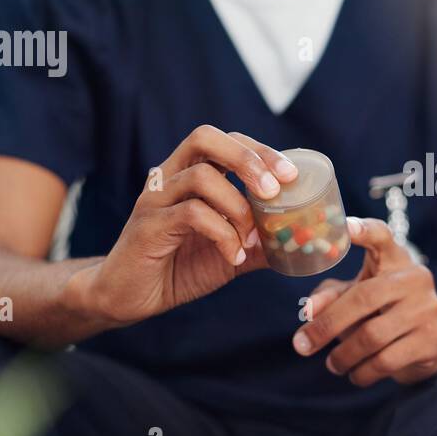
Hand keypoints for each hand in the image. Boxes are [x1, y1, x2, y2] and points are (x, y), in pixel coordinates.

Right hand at [72, 125, 297, 324]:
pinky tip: (233, 256)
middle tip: (275, 191)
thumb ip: (263, 241)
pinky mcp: (148, 226)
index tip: (291, 175)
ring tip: (252, 239)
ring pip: (201, 177)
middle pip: (206, 138)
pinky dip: (223, 235)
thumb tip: (306, 241)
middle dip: (248, 159)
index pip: (225, 140)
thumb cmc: (180, 267)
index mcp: (189, 174)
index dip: (260, 150)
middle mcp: (169, 177)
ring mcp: (156, 199)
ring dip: (239, 207)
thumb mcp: (231, 252)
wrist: (130, 297)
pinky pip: (192, 214)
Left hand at [292, 217, 436, 386]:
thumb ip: (329, 297)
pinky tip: (356, 374)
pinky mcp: (433, 340)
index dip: (364, 230)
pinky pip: (387, 360)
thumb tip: (307, 313)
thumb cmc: (381, 312)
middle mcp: (415, 278)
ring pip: (373, 335)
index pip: (382, 236)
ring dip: (344, 355)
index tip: (344, 226)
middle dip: (328, 325)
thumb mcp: (355, 296)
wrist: (428, 343)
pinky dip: (363, 372)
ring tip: (333, 365)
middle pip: (365, 297)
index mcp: (394, 258)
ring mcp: (428, 309)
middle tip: (301, 346)